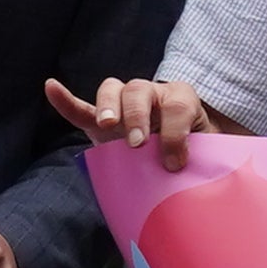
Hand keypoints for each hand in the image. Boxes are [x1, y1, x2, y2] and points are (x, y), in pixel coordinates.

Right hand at [44, 74, 214, 168]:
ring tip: (107, 125)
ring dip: (109, 105)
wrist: (181, 154)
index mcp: (181, 99)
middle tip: (136, 144)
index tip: (174, 163)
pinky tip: (51, 87)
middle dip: (137, 115)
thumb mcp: (206, 154)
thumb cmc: (195, 154)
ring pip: (112, 90)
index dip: (175, 134)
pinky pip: (81, 108)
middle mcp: (152, 95)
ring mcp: (124, 105)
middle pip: (140, 90)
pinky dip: (65, 100)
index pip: (177, 108)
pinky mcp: (100, 121)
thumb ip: (207, 160)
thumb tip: (215, 179)